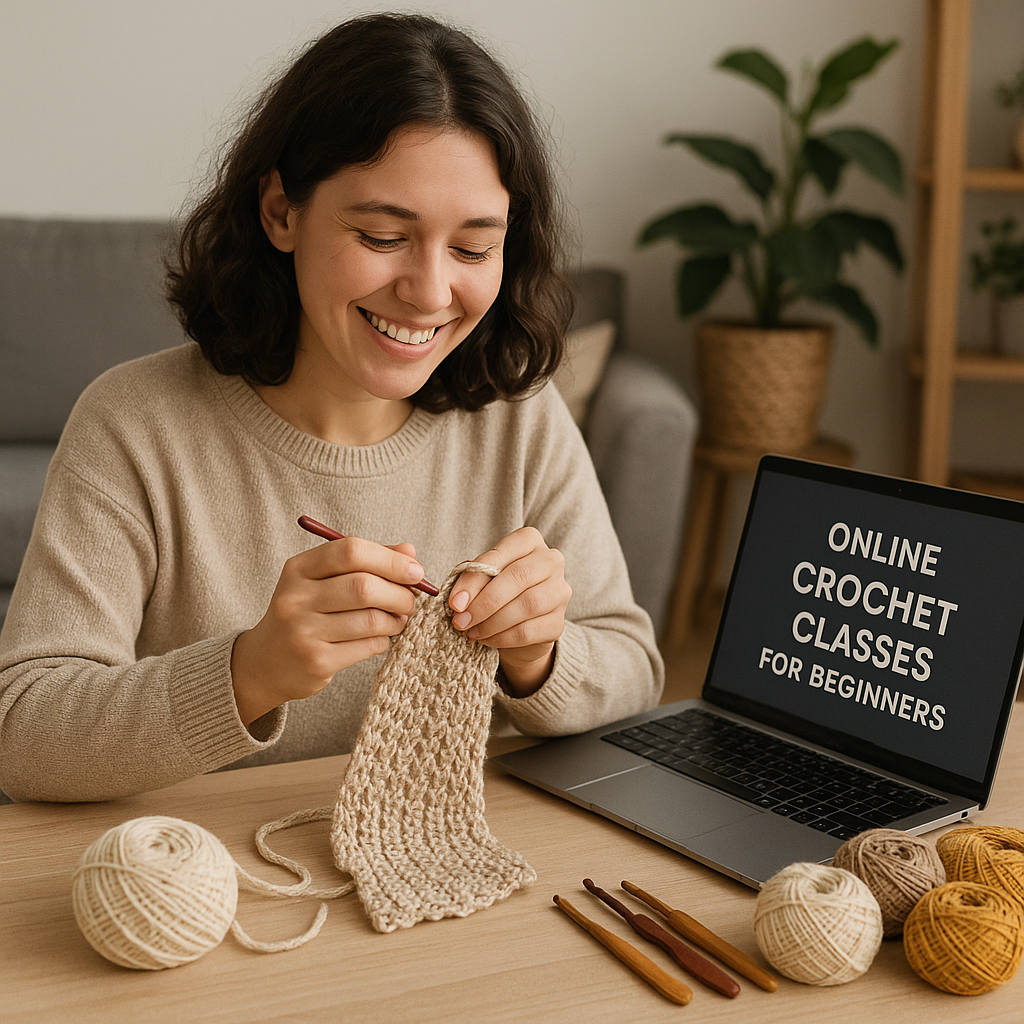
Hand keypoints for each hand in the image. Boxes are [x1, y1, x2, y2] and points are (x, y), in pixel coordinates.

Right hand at [231, 536, 427, 725]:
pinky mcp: (317, 662)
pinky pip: (368, 646)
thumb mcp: (324, 579)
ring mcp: (304, 632)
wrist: (265, 662)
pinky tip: (380, 637)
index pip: (351, 551)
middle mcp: (295, 598)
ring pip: (371, 620)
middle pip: (364, 587)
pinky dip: (384, 640)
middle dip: (400, 593)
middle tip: (411, 599)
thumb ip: (366, 561)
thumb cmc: (306, 612)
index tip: (415, 570)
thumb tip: (410, 552)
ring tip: (398, 618)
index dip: (391, 560)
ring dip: (396, 619)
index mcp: (298, 568)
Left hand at [449, 527, 570, 696]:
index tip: (454, 602)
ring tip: (471, 631)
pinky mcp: (559, 623)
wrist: (517, 627)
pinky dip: (503, 638)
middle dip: (485, 602)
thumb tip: (459, 602)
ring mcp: (560, 592)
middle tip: (461, 620)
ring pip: (528, 605)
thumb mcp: (481, 579)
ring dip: (492, 622)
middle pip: (519, 577)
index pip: (502, 552)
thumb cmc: (497, 592)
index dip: (475, 578)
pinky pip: (529, 631)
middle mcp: (551, 561)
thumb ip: (472, 580)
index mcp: (530, 541)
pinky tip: (487, 639)